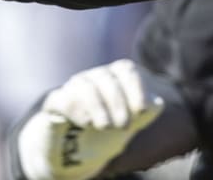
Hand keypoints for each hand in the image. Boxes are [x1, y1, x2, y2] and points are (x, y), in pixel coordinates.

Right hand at [16, 59, 165, 179]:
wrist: (77, 142)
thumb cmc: (112, 124)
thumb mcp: (132, 120)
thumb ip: (146, 111)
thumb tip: (157, 103)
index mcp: (115, 75)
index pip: (127, 69)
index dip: (136, 88)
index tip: (142, 111)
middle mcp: (94, 76)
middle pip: (106, 78)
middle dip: (118, 102)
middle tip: (124, 126)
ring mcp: (73, 87)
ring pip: (84, 86)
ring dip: (98, 107)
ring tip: (105, 126)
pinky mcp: (55, 102)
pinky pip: (61, 98)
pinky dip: (75, 109)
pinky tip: (86, 123)